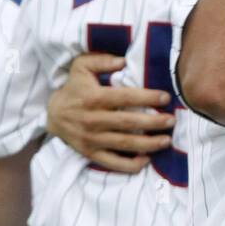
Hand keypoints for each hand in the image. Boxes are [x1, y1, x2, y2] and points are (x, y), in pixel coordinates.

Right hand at [47, 54, 174, 172]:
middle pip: (128, 122)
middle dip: (153, 122)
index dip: (147, 98)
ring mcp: (91, 139)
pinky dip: (129, 165)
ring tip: (167, 141)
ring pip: (124, 143)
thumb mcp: (81, 67)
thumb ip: (101, 61)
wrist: (52, 114)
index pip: (124, 97)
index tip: (166, 98)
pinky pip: (112, 162)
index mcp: (93, 98)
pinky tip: (146, 160)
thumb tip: (123, 60)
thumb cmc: (75, 88)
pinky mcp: (90, 153)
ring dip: (148, 144)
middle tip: (172, 121)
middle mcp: (92, 120)